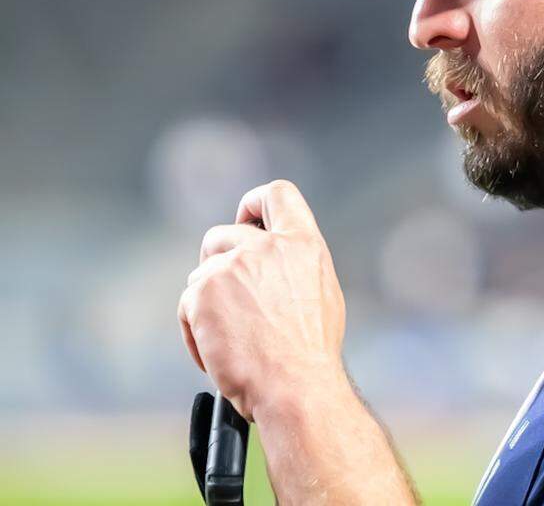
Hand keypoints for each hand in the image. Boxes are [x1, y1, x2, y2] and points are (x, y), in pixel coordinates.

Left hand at [178, 179, 346, 420]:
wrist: (295, 385)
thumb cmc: (311, 352)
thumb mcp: (320, 292)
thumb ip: (294, 264)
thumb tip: (271, 260)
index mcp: (303, 244)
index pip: (277, 194)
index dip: (254, 203)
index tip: (246, 221)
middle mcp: (266, 247)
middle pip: (222, 234)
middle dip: (216, 261)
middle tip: (224, 295)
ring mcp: (231, 266)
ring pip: (201, 274)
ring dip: (207, 304)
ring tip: (228, 341)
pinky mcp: (202, 293)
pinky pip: (187, 306)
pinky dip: (195, 332)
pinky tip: (215, 354)